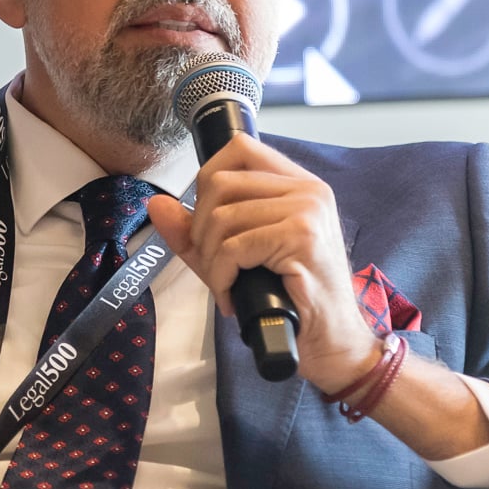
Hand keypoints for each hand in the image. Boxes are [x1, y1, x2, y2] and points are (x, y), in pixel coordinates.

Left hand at [146, 132, 382, 394]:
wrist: (332, 340)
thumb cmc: (290, 298)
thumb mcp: (235, 257)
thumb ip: (194, 230)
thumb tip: (157, 204)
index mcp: (298, 183)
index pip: (239, 148)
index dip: (207, 179)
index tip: (205, 219)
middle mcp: (307, 189)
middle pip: (220, 183)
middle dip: (200, 228)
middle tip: (213, 264)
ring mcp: (307, 210)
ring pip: (222, 217)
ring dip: (210, 259)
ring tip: (224, 284)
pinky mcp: (301, 237)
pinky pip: (233, 247)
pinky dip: (221, 277)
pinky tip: (231, 297)